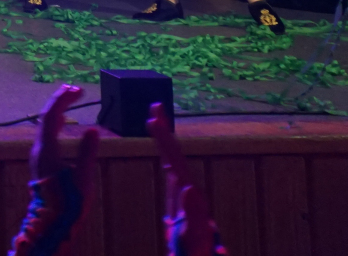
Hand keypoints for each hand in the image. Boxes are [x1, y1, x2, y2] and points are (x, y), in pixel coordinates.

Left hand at [33, 84, 99, 200]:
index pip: (51, 116)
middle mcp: (39, 149)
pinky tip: (62, 123)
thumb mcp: (83, 177)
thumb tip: (92, 130)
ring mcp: (38, 156)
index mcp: (47, 150)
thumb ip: (87, 152)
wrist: (51, 224)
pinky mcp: (41, 162)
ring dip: (57, 110)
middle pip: (45, 117)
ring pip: (44, 126)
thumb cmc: (69, 203)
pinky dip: (55, 123)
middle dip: (59, 100)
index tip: (78, 90)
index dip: (64, 100)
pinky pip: (46, 135)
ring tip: (69, 99)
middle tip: (74, 89)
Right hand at [149, 103, 219, 255]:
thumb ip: (193, 215)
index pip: (176, 160)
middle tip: (155, 106)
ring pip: (174, 161)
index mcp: (190, 195)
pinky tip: (163, 154)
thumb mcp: (192, 236)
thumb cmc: (195, 252)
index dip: (164, 139)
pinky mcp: (180, 204)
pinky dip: (165, 158)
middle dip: (165, 131)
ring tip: (155, 119)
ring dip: (165, 139)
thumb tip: (190, 186)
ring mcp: (185, 196)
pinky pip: (171, 174)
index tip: (153, 119)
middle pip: (176, 154)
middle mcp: (189, 191)